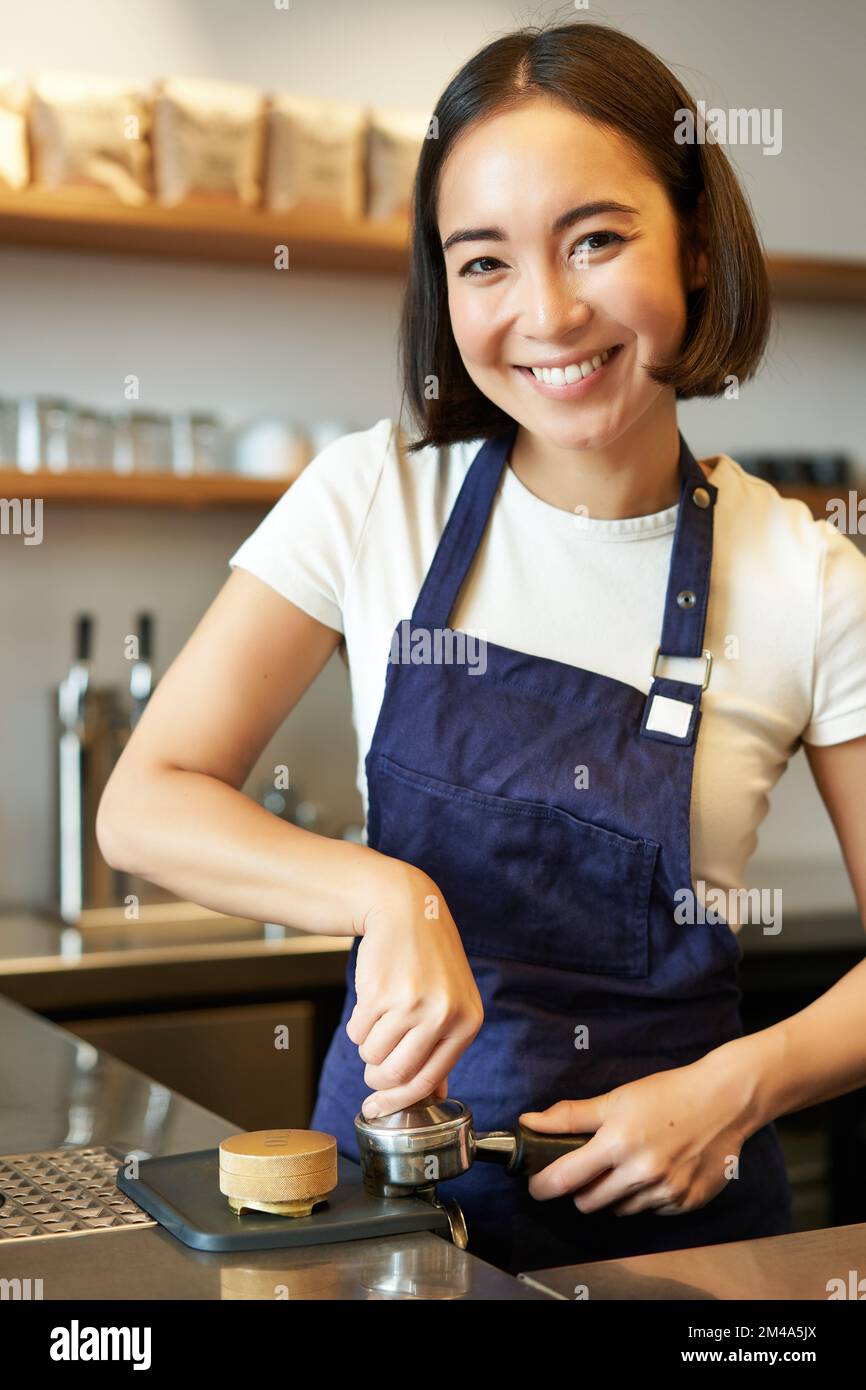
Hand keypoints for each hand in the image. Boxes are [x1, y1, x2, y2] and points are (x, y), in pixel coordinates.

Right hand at [347, 860, 483, 1117]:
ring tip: (379, 1020)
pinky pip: (356, 1031)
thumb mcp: (453, 1001)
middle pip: (395, 1074)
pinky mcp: (380, 991)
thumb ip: (444, 1048)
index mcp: (467, 1022)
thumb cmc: (430, 959)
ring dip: (367, 1047)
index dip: (398, 1102)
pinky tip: (372, 1001)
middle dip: (377, 1078)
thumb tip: (433, 1094)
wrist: (406, 909)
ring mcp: (411, 1002)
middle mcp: (442, 1014)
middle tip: (373, 1067)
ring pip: (371, 1055)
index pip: (428, 1081)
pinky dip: (357, 1025)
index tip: (377, 1110)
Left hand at [520, 1050, 758, 1215]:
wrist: (724, 1101)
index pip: (565, 1178)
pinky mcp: (686, 1203)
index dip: (543, 1185)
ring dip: (615, 1194)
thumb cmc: (667, 1095)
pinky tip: (656, 1171)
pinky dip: (646, 1197)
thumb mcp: (616, 1099)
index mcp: (618, 1142)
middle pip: (588, 1203)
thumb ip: (570, 1116)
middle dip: (581, 1189)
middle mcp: (641, 1172)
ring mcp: (666, 1191)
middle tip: (589, 1169)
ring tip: (629, 1165)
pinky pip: (650, 1211)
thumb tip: (529, 1123)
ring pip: (620, 1209)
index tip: (537, 1184)